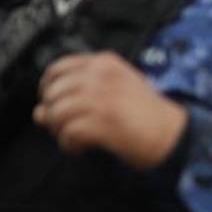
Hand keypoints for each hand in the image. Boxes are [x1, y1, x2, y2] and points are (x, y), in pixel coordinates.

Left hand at [34, 52, 187, 169]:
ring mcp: (101, 99)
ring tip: (74, 139)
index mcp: (105, 63)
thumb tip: (39, 113)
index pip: (58, 68)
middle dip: (52, 113)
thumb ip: (79, 96)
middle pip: (53, 92)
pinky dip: (69, 144)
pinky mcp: (102, 122)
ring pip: (56, 113)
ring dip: (60, 130)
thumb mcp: (115, 92)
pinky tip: (81, 148)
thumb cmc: (147, 114)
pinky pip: (68, 133)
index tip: (51, 103)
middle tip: (65, 127)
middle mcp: (101, 76)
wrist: (173, 133)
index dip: (48, 88)